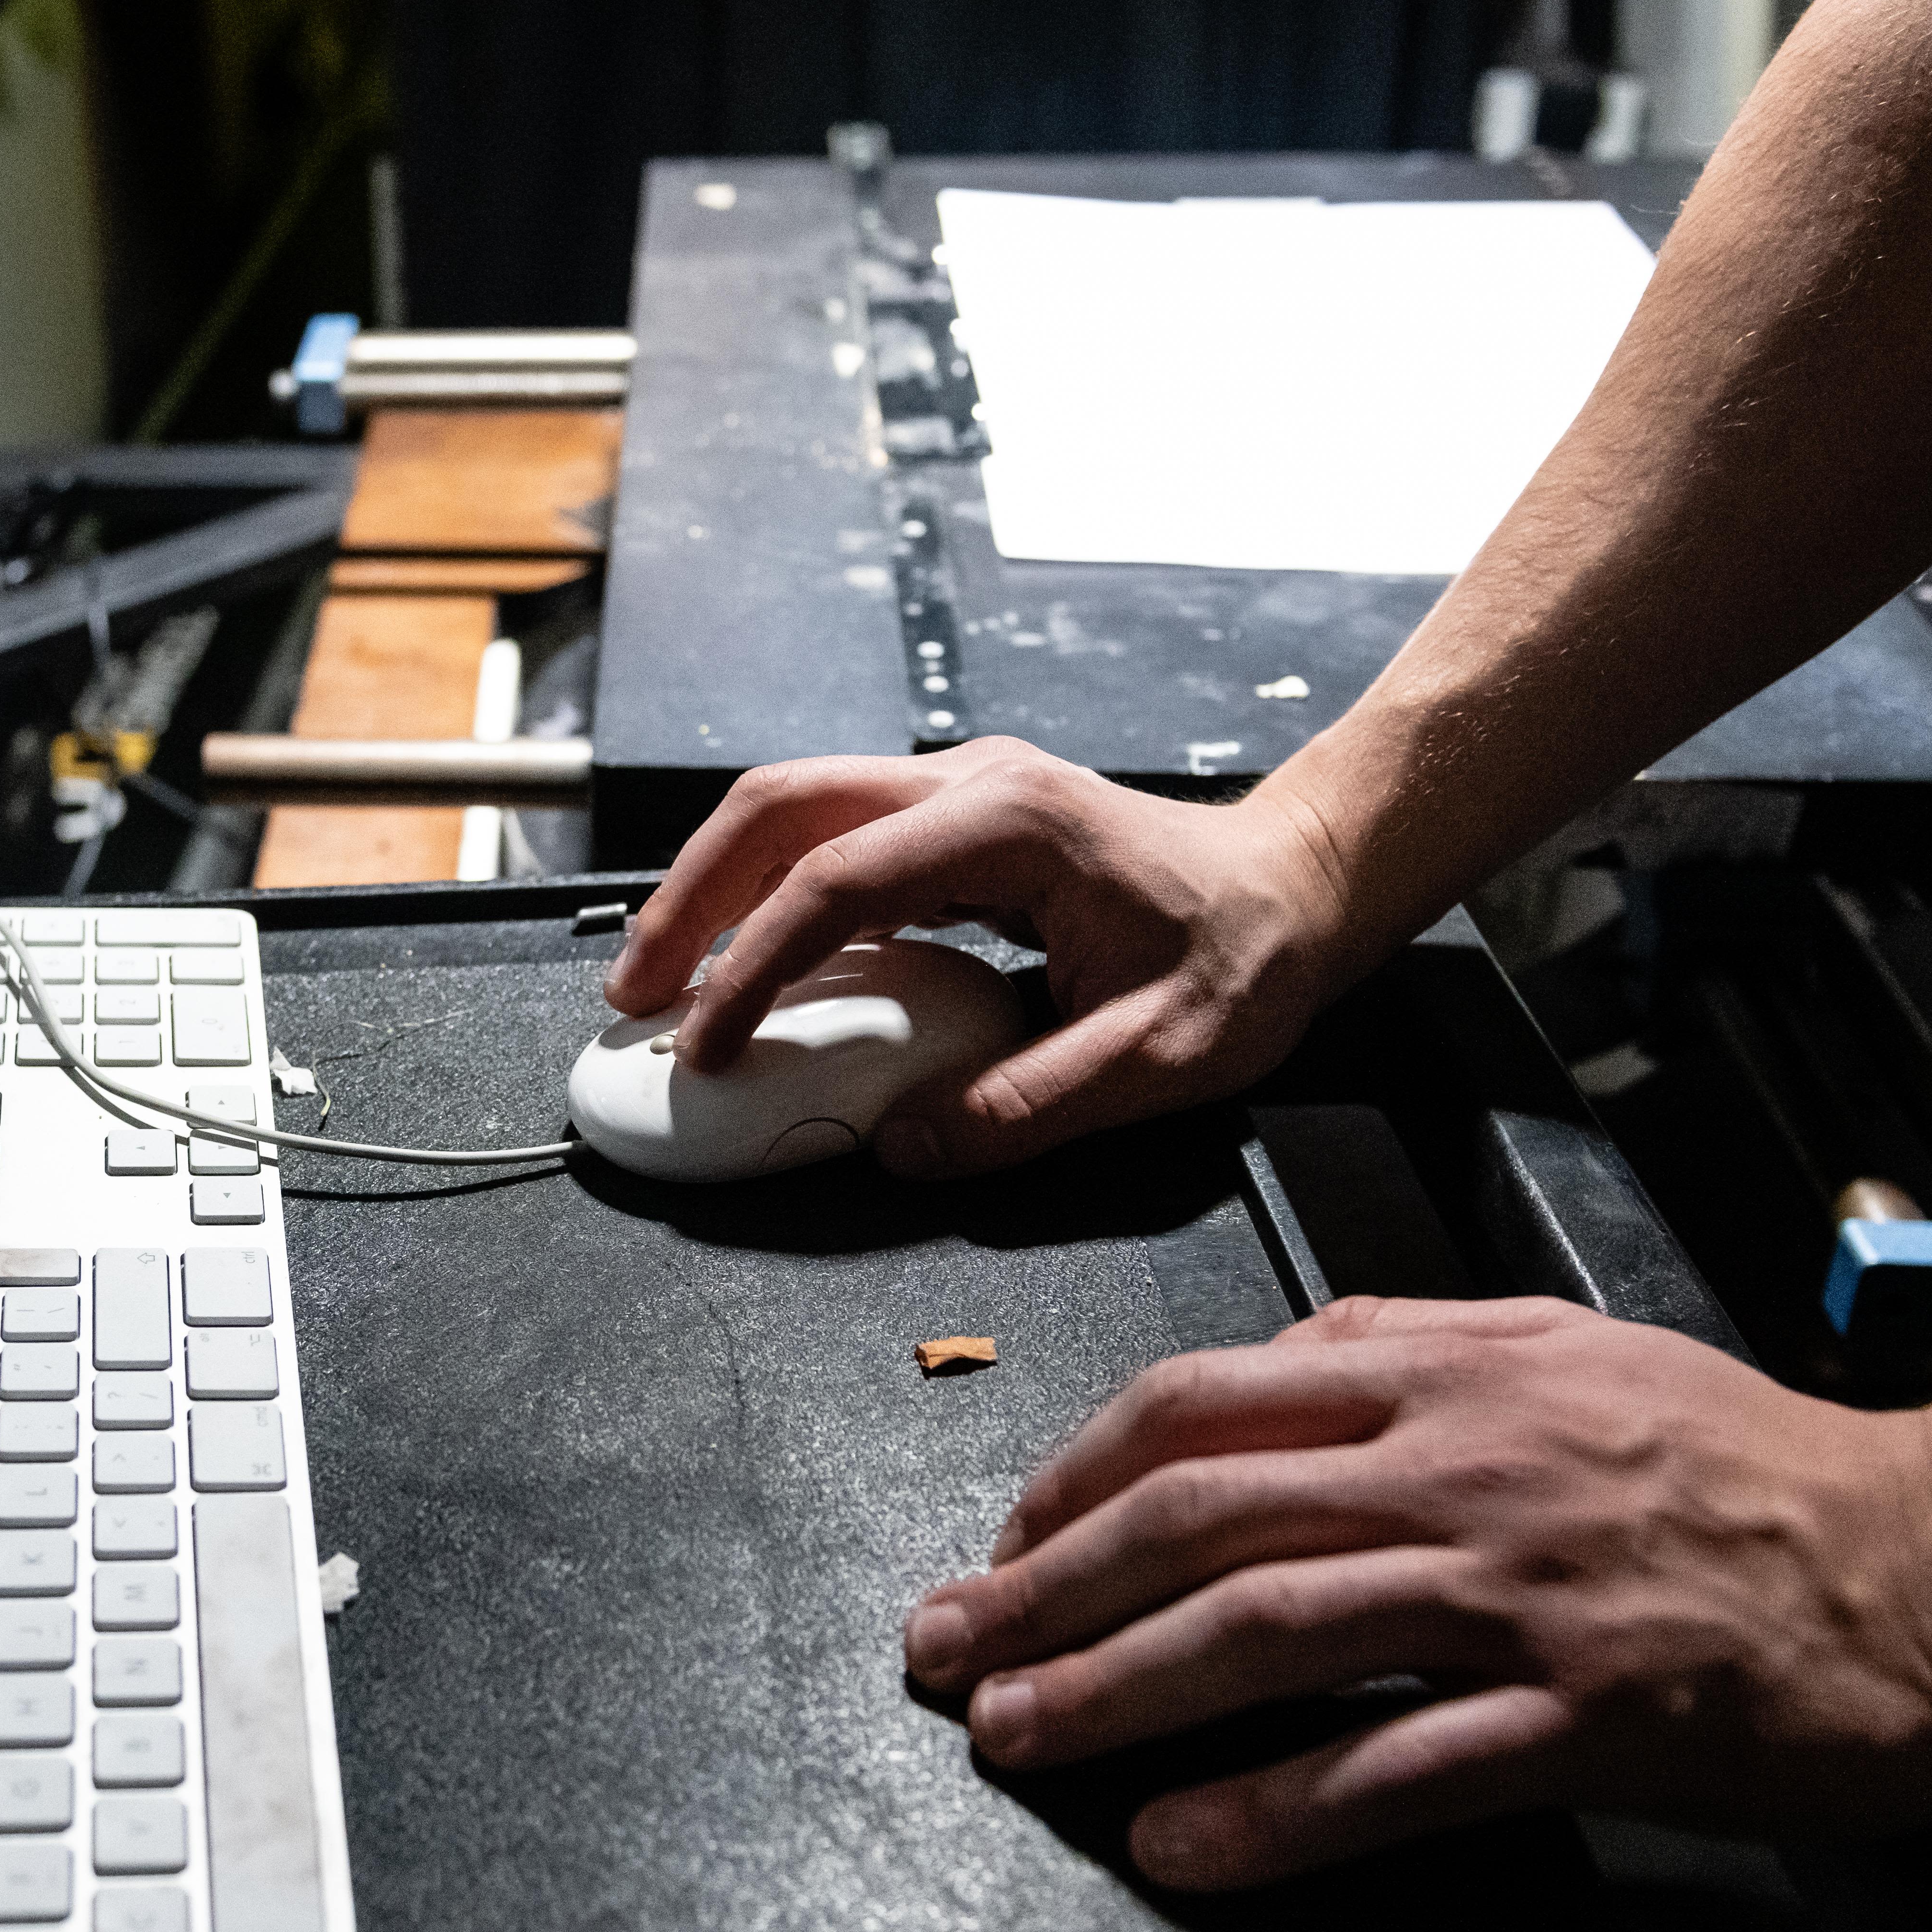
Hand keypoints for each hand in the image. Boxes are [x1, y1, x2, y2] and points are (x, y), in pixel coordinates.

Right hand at [601, 739, 1375, 1177]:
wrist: (1298, 887)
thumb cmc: (1245, 958)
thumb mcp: (1162, 1057)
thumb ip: (1031, 1106)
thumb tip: (904, 1149)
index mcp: (1012, 823)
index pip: (837, 884)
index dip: (754, 969)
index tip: (710, 1051)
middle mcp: (969, 783)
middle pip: (780, 808)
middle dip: (689, 900)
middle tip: (633, 1000)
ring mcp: (955, 791)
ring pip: (790, 812)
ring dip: (713, 890)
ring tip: (663, 984)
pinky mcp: (952, 822)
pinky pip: (830, 842)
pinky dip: (764, 896)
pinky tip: (741, 966)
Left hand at [898, 1297, 1931, 1886]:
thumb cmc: (1761, 1467)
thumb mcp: (1576, 1350)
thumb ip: (1421, 1340)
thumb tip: (1286, 1356)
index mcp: (1452, 1375)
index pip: (1204, 1408)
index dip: (1076, 1476)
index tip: (1007, 1542)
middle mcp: (1464, 1469)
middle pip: (1197, 1520)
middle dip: (1043, 1589)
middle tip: (945, 1650)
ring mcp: (1521, 1595)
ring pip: (1264, 1635)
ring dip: (1115, 1693)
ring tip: (1015, 1739)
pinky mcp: (1586, 1718)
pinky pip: (1391, 1769)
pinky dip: (1269, 1814)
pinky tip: (1180, 1845)